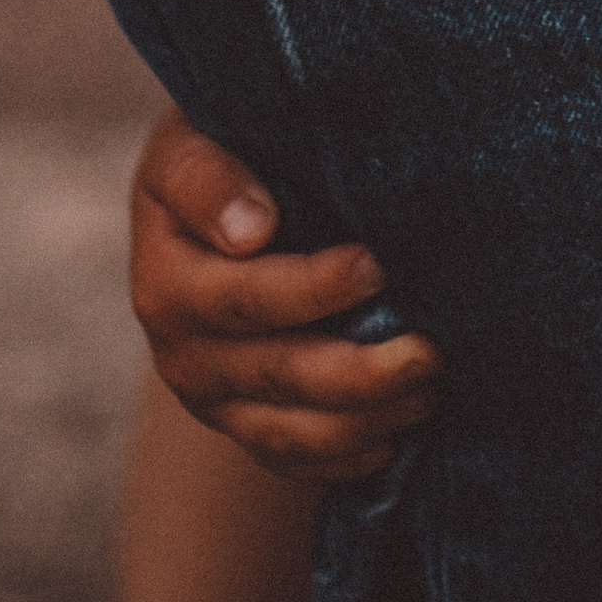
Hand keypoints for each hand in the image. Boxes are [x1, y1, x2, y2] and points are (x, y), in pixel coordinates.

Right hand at [127, 105, 442, 483]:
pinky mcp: (242, 424)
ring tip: (433, 386)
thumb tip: (250, 229)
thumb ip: (211, 177)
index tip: (375, 263)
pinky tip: (400, 436)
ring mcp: (212, 396)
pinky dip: (347, 457)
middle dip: (359, 369)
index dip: (311, 288)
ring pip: (289, 431)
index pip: (243, 298)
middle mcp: (180, 349)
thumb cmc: (222, 146)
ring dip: (366, 418)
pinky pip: (293, 461)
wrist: (215, 195)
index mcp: (168, 278)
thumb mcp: (195, 140)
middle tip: (432, 348)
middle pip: (276, 373)